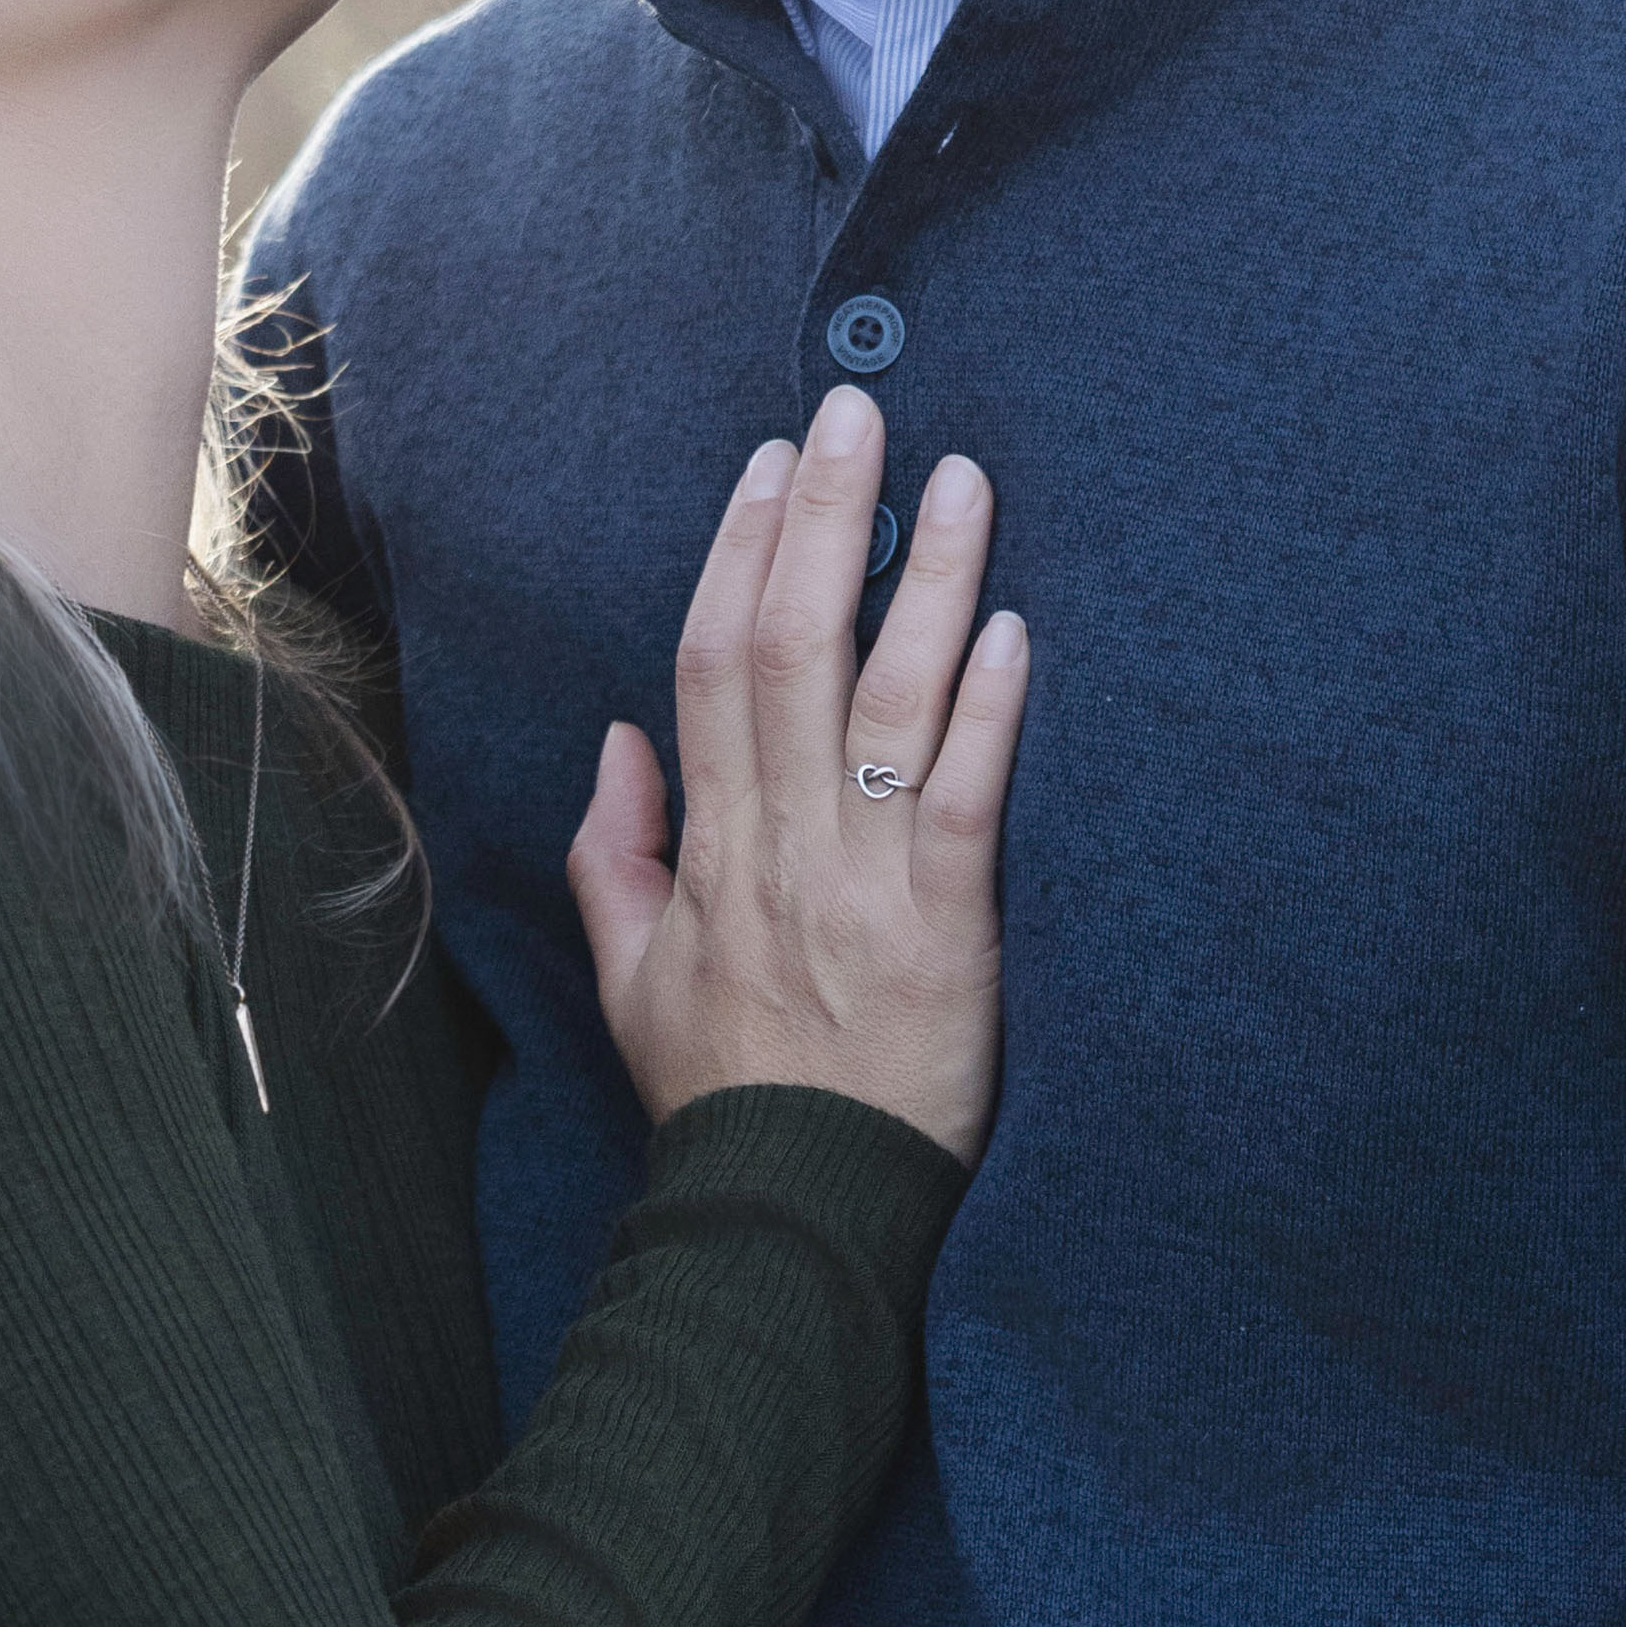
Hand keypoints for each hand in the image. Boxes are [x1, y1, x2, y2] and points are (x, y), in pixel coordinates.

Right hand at [571, 387, 1022, 1162]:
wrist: (793, 1214)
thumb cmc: (727, 1099)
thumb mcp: (631, 981)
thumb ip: (614, 857)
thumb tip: (618, 743)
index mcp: (708, 849)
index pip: (710, 665)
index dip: (737, 551)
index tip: (769, 465)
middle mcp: (779, 847)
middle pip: (788, 647)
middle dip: (823, 518)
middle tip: (858, 412)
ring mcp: (863, 884)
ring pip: (884, 701)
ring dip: (924, 579)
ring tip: (960, 479)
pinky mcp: (947, 932)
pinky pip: (965, 801)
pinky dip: (988, 710)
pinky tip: (1011, 628)